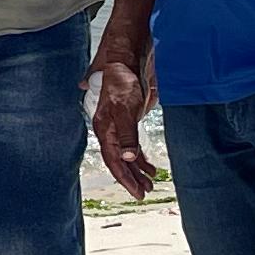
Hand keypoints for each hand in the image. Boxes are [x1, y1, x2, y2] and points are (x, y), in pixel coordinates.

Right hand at [89, 41, 157, 197]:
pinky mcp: (127, 122)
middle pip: (120, 161)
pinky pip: (133, 146)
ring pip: (127, 155)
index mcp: (104, 130)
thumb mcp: (126, 110)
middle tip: (145, 192)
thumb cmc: (122, 83)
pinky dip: (141, 157)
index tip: (137, 192)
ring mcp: (118, 127)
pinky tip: (149, 165)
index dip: (125, 178)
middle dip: (132, 178)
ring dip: (137, 170)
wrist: (125, 63)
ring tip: (149, 183)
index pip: (113, 161)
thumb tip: (128, 158)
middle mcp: (109, 131)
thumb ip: (127, 135)